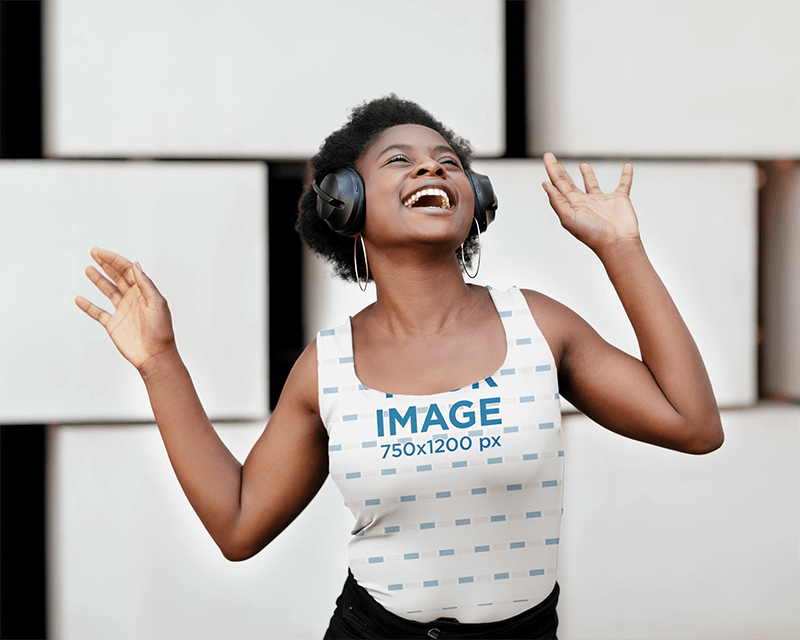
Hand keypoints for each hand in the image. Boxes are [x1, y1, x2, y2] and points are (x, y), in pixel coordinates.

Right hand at [76, 248, 175, 371]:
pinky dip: (88, 306)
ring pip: (108, 291)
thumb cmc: (161, 330)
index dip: (114, 260)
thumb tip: (135, 264)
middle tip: (93, 252)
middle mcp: (133, 299)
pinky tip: (79, 299)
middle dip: (106, 264)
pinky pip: (98, 312)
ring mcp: (122, 311)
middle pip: (117, 277)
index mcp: (144, 292)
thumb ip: (145, 284)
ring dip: (98, 280)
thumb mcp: (157, 303)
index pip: (128, 271)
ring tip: (88, 268)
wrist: (155, 355)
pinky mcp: (113, 324)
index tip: (100, 252)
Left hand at [542, 152, 639, 256]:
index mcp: (572, 205)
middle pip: (569, 183)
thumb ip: (557, 201)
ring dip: (587, 174)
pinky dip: (626, 175)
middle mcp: (585, 202)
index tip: (548, 157)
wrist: (617, 243)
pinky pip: (624, 184)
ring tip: (582, 165)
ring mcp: (602, 201)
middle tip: (553, 160)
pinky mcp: (619, 199)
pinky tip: (627, 166)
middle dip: (560, 172)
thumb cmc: (593, 234)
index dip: (552, 170)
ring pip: (592, 184)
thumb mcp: (568, 217)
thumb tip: (545, 185)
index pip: (558, 184)